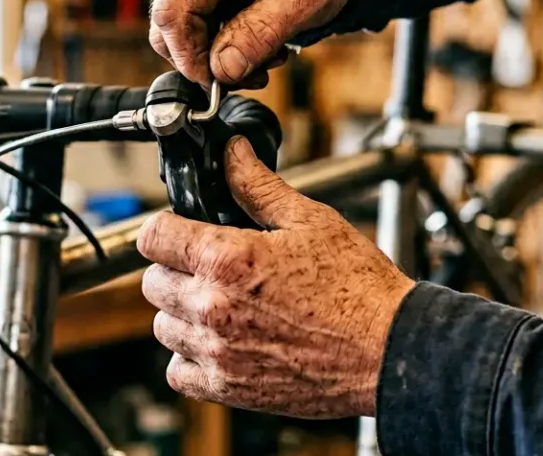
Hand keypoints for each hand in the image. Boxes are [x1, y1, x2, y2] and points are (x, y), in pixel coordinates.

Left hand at [137, 137, 412, 417]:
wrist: (389, 351)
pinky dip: (192, 358)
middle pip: (153, 283)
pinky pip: (180, 372)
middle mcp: (212, 307)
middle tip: (212, 268)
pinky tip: (221, 342)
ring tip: (222, 304)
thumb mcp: (309, 220)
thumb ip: (258, 186)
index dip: (166, 228)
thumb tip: (232, 153)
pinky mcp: (229, 389)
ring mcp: (218, 352)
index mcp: (226, 259)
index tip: (181, 231)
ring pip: (164, 327)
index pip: (153, 237)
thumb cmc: (358, 286)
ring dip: (183, 314)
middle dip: (176, 269)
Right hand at [150, 0, 364, 86]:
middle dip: (207, 60)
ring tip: (266, 53)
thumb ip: (261, 33)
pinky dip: (218, 42)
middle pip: (169, 25)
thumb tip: (222, 70)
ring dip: (217, 54)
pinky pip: (189, 23)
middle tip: (256, 73)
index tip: (221, 84)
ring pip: (177, 29)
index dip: (191, 58)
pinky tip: (254, 40)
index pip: (173, 14)